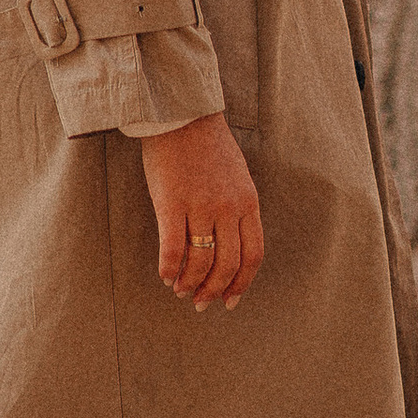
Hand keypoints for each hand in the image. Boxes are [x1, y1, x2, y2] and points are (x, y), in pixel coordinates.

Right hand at [140, 111, 262, 312]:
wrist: (182, 115)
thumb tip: (231, 245)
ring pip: (200, 261)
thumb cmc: (207, 145)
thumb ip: (239, 208)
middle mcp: (229, 208)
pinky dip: (169, 268)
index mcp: (248, 202)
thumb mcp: (238, 176)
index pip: (253, 255)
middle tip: (201, 303)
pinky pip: (173, 248)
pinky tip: (164, 276)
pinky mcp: (171, 202)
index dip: (242, 284)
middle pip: (228, 264)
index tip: (230, 300)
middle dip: (214, 291)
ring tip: (179, 291)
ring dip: (190, 283)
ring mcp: (201, 206)